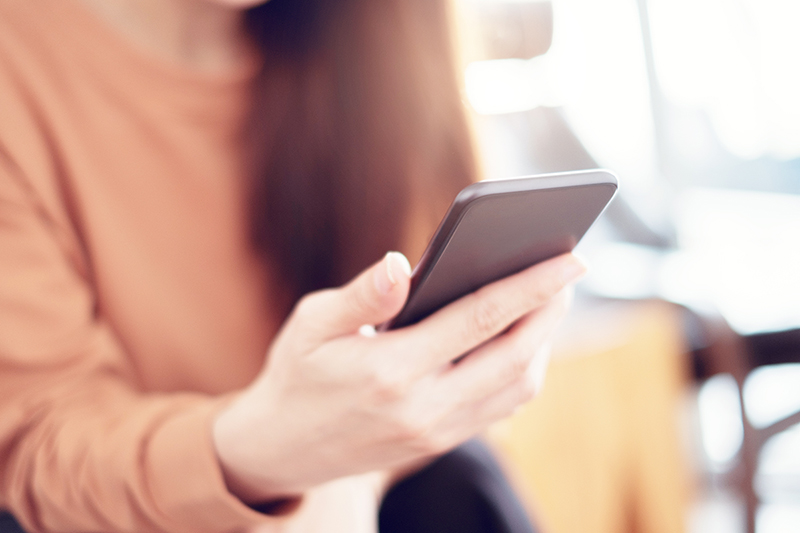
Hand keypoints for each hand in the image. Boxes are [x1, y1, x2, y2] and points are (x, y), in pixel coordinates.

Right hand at [213, 251, 583, 503]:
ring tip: (548, 303)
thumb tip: (401, 263)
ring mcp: (435, 432)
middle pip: (513, 357)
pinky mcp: (439, 443)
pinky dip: (521, 371)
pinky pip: (499, 407)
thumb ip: (362, 295)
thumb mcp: (311, 325)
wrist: (282, 448)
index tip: (570, 259)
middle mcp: (422, 408)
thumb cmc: (296, 375)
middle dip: (550, 312)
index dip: (531, 286)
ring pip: (516, 388)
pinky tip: (520, 342)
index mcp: (390, 370)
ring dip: (542, 344)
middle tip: (569, 273)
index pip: (479, 319)